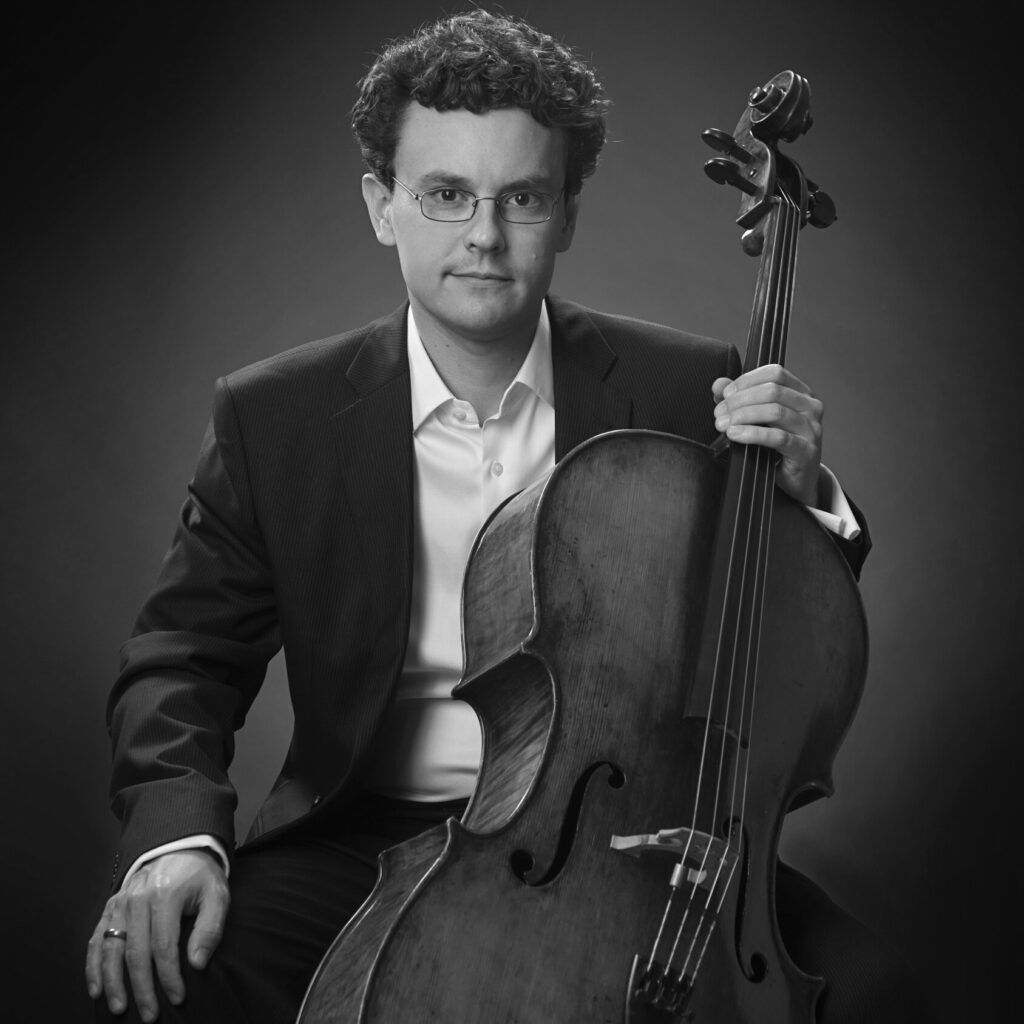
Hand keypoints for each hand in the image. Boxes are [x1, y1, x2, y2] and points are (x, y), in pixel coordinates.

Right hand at [86, 850, 228, 1020]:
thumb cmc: (200, 875)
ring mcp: (120, 902)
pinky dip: (93, 966)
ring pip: (110, 949)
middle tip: (150, 1015)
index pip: (164, 947)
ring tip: (120, 1008)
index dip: (169, 977)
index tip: (177, 998)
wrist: (181, 846)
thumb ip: (210, 928)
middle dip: (142, 989)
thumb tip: (197, 964)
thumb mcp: (216, 894)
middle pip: (135, 953)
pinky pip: (96, 939)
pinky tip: (96, 988)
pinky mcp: (110, 906)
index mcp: (165, 895)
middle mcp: (137, 899)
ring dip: (113, 982)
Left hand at [712, 364, 822, 506]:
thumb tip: (718, 384)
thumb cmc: (777, 447)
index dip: (747, 380)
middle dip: (740, 400)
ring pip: (775, 411)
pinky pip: (777, 437)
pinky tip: (735, 434)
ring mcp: (811, 428)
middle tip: (719, 412)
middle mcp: (810, 407)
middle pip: (772, 391)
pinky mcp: (806, 450)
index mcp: (801, 393)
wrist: (796, 480)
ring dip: (743, 416)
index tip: (726, 393)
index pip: (775, 373)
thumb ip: (739, 398)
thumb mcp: (757, 419)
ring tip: (723, 425)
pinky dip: (752, 434)